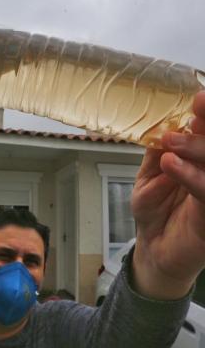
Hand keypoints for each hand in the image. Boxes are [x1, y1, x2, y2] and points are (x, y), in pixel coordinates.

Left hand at [131, 91, 204, 298]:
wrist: (153, 248)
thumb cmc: (154, 212)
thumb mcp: (149, 179)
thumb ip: (156, 156)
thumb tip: (163, 129)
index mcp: (198, 164)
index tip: (199, 99)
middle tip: (192, 114)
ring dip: (198, 149)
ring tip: (172, 142)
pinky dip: (191, 176)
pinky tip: (171, 164)